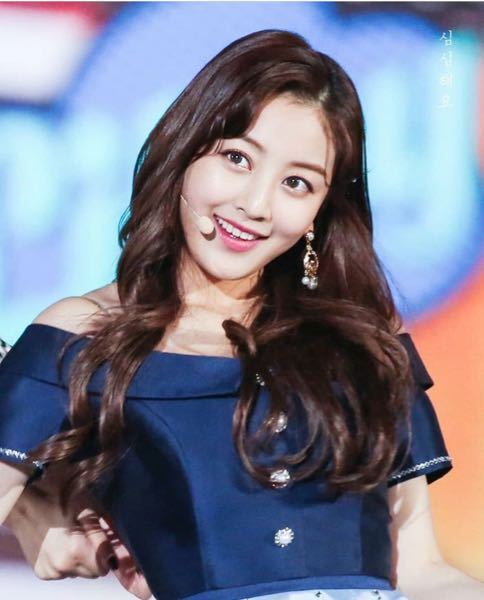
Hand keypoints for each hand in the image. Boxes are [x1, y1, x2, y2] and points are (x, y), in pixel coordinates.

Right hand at [4, 463, 151, 598]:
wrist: (24, 502)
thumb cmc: (60, 497)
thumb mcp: (90, 509)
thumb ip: (108, 533)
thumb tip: (124, 553)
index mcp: (75, 551)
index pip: (105, 566)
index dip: (109, 551)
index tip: (104, 537)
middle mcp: (62, 567)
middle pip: (94, 572)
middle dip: (97, 556)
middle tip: (89, 533)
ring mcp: (50, 572)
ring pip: (80, 572)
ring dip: (82, 558)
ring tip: (73, 535)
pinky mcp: (42, 572)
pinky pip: (65, 571)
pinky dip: (68, 560)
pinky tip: (62, 541)